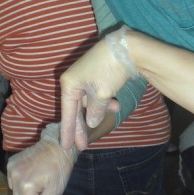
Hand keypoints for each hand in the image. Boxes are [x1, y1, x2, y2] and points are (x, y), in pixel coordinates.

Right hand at [3, 123, 76, 194]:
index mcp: (28, 186)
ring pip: (16, 193)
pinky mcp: (10, 164)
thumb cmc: (60, 169)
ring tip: (36, 187)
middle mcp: (15, 178)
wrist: (56, 144)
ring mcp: (11, 170)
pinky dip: (20, 185)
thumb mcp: (56, 191)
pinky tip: (31, 179)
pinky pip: (14, 182)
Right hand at [59, 32, 135, 148]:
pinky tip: (115, 107)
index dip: (68, 131)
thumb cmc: (110, 70)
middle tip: (82, 146)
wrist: (127, 48)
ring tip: (106, 122)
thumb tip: (91, 123)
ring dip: (98, 111)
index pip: (67, 112)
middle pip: (76, 109)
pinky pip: (96, 94)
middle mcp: (74, 80)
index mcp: (69, 84)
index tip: (66, 146)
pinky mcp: (96, 75)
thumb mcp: (102, 94)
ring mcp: (85, 77)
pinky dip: (104, 102)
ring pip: (88, 101)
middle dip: (81, 126)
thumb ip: (95, 111)